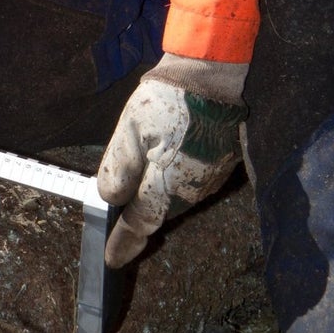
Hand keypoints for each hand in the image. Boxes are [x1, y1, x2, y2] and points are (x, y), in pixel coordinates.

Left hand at [96, 55, 247, 267]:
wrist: (216, 72)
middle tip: (121, 241)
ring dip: (157, 206)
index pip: (142, 223)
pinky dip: (172, 188)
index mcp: (168, 184)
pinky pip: (191, 186)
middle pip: (160, 215)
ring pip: (176, 202)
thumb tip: (112, 200)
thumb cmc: (170, 99)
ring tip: (137, 212)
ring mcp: (211, 178)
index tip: (112, 260)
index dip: (125, 243)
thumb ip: (119, 169)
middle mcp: (192, 189)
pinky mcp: (221, 163)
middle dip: (140, 227)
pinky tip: (163, 179)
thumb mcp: (131, 130)